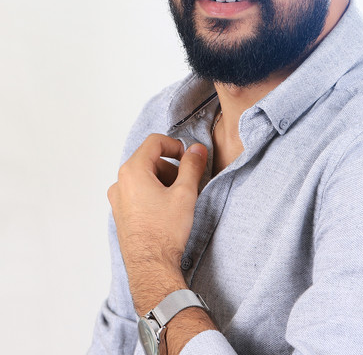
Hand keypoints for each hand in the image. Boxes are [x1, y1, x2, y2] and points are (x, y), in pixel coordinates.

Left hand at [107, 134, 207, 314]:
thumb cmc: (165, 231)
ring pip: (144, 177)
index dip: (175, 145)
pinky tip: (167, 210)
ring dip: (163, 181)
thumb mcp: (185, 193)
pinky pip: (138, 192)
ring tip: (178, 200)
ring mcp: (118, 199)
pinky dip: (154, 193)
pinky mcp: (121, 213)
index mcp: (132, 171)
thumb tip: (197, 150)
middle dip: (171, 167)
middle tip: (187, 183)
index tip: (189, 157)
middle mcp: (120, 183)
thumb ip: (192, 165)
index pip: (154, 142)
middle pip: (149, 159)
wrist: (151, 267)